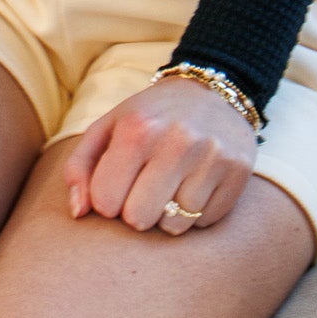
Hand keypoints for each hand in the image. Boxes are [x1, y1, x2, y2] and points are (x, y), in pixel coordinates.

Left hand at [61, 76, 257, 237]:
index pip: (105, 202)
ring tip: (170, 186)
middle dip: (136, 211)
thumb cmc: (149, 117)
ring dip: (167, 215)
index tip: (117, 185)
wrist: (212, 90)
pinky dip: (197, 213)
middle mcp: (176, 141)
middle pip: (139, 220)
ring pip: (174, 226)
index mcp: (137, 128)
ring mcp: (211, 157)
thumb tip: (78, 212)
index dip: (106, 200)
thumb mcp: (107, 127)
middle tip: (144, 189)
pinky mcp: (238, 172)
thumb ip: (79, 168)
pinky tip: (195, 186)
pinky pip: (206, 222)